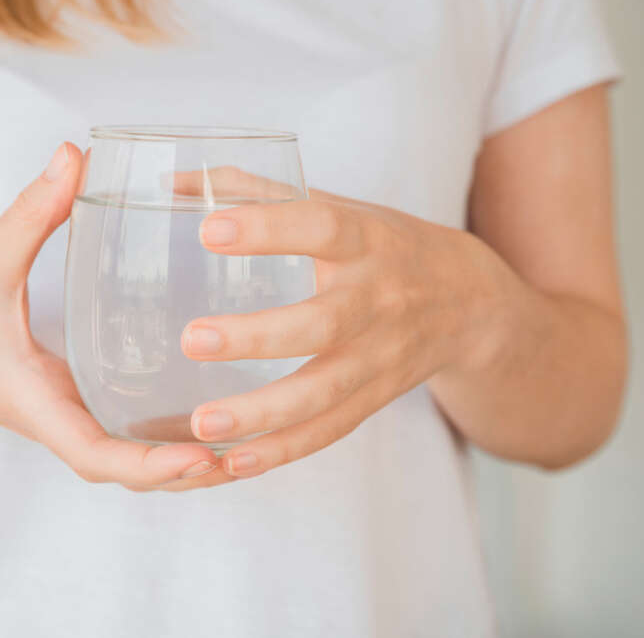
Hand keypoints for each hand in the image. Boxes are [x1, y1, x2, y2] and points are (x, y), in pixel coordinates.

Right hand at [0, 143, 220, 489]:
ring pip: (125, 464)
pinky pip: (118, 440)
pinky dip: (159, 446)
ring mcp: (62, 420)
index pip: (93, 454)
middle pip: (125, 473)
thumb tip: (76, 153)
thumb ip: (31, 210)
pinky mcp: (65, 409)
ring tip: (244, 449)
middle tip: (247, 455)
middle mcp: (54, 420)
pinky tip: (203, 423)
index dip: (149, 465)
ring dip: (179, 468)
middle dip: (182, 476)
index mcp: (32, 400)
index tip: (203, 459)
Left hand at [176, 168, 508, 478]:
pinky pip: (329, 431)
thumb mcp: (337, 205)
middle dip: (258, 337)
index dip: (268, 228)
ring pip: (323, 392)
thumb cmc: (380, 244)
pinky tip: (235, 461)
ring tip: (201, 423)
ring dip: (262, 412)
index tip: (208, 230)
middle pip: (322, 323)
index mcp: (365, 240)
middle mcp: (377, 300)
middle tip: (192, 339)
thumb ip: (256, 190)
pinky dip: (283, 451)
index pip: (321, 228)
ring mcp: (379, 357)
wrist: (470, 301)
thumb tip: (172, 182)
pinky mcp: (374, 398)